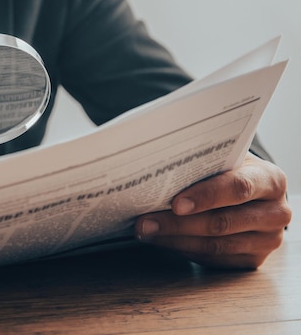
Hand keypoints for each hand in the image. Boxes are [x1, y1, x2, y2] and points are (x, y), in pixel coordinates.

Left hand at [135, 152, 290, 268]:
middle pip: (222, 222)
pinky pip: (213, 259)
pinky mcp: (254, 260)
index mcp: (270, 180)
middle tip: (145, 222)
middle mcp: (276, 213)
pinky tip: (162, 240)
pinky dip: (183, 250)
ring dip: (174, 240)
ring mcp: (268, 240)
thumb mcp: (226, 161)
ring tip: (146, 231)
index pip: (238, 188)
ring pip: (214, 246)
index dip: (205, 196)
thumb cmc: (231, 173)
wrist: (254, 195)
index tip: (175, 204)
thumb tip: (156, 170)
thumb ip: (203, 164)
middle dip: (177, 223)